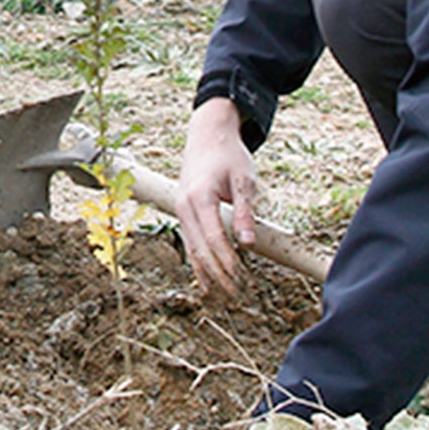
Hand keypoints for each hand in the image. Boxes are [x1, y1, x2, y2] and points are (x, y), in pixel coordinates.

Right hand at [173, 97, 261, 296]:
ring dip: (206, 271)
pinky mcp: (183, 212)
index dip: (226, 260)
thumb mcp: (244, 180)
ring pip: (191, 247)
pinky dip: (198, 261)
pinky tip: (206, 278)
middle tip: (236, 293)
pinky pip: (189, 241)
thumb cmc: (229, 156)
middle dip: (217, 272)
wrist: (207, 136)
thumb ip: (244, 212)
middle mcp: (185, 205)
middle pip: (199, 247)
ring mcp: (180, 209)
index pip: (213, 237)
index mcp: (200, 196)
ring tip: (222, 293)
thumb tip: (248, 244)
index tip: (240, 277)